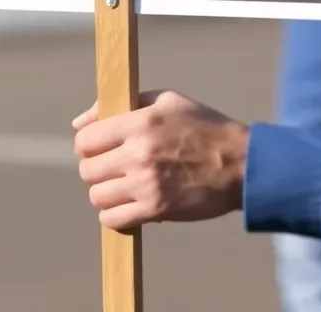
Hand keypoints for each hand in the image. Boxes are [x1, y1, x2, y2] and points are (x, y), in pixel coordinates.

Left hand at [72, 89, 249, 231]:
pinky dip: (115, 215)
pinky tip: (129, 203)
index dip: (89, 143)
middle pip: (87, 170)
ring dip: (106, 192)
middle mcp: (139, 153)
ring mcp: (146, 184)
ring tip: (123, 185)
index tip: (100, 146)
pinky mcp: (156, 210)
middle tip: (113, 166)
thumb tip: (79, 123)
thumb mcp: (165, 100)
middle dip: (96, 168)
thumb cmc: (203, 126)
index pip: (86, 139)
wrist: (241, 163)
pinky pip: (114, 220)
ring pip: (97, 196)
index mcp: (140, 122)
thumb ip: (121, 105)